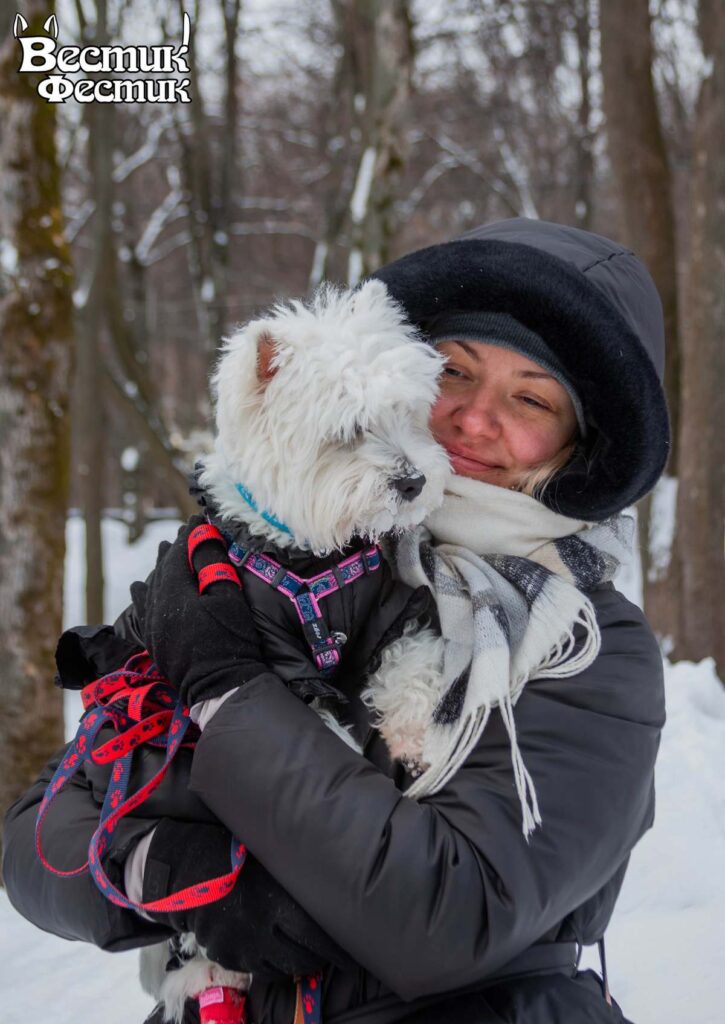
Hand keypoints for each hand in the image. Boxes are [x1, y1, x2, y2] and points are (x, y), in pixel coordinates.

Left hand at [130, 516, 267, 706]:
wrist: (221, 686)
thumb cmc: (232, 640)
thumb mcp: (228, 598)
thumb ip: (212, 565)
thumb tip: (201, 536)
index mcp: (174, 595)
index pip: (179, 555)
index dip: (189, 536)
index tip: (198, 520)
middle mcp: (156, 608)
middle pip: (162, 570)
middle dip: (174, 550)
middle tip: (186, 534)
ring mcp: (152, 627)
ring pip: (150, 588)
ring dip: (160, 569)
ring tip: (166, 552)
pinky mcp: (154, 641)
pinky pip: (142, 610)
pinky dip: (143, 594)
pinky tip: (141, 586)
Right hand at [142, 819, 350, 978]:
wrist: (189, 870)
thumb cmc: (237, 854)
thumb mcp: (271, 859)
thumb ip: (296, 877)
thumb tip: (333, 882)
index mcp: (277, 902)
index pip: (319, 936)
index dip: (339, 947)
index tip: (353, 947)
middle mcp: (262, 930)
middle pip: (304, 956)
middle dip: (323, 958)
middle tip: (336, 954)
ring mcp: (243, 948)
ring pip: (284, 970)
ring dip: (301, 965)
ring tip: (311, 956)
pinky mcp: (229, 957)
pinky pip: (261, 972)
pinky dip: (276, 968)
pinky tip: (284, 958)